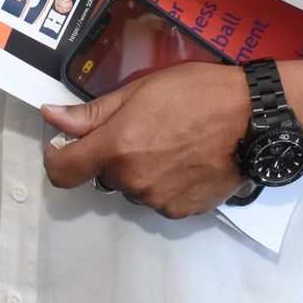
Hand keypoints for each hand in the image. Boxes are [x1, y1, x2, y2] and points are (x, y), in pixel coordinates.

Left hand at [41, 62, 251, 217]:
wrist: (252, 119)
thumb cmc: (198, 94)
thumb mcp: (139, 91)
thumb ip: (92, 113)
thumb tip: (51, 116)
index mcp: (117, 148)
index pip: (62, 171)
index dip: (56, 158)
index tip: (64, 146)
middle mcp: (133, 181)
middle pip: (103, 176)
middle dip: (112, 157)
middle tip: (141, 130)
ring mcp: (158, 200)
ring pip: (132, 188)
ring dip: (140, 171)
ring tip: (170, 143)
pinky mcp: (181, 211)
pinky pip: (158, 200)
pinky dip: (164, 183)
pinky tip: (185, 160)